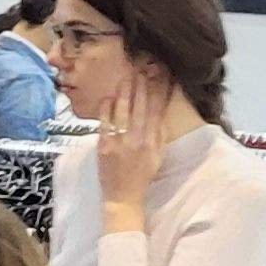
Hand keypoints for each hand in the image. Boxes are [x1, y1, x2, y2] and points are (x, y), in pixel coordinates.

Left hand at [94, 77, 166, 222]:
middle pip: (141, 107)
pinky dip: (107, 108)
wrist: (122, 197)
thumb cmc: (142, 177)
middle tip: (143, 68)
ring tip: (128, 76)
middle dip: (142, 86)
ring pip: (123, 110)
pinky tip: (110, 96)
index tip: (162, 77)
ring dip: (126, 91)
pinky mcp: (103, 145)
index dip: (160, 92)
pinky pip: (105, 122)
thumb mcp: (158, 157)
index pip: (157, 111)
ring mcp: (119, 142)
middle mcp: (137, 140)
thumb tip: (161, 114)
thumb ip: (160, 135)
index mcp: (152, 142)